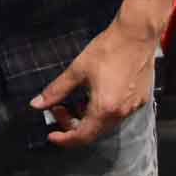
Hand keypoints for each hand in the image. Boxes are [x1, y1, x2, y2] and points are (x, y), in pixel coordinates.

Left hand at [30, 12, 156, 146]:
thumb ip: (56, 90)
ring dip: (87, 117)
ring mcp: (132, 107)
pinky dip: (101, 110)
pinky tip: (93, 94)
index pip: (82, 136)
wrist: (136, 36)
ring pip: (105, 123)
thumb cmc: (106, 50)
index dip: (65, 139)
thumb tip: (36, 104)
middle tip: (58, 109)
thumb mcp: (76, 70)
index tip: (51, 135)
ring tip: (74, 99)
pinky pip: (117, 113)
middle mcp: (121, 113)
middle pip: (94, 131)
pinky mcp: (139, 100)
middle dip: (72, 124)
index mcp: (104, 109)